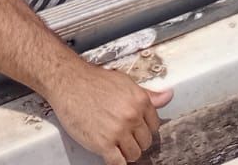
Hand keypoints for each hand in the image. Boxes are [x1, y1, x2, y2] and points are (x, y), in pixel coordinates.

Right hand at [47, 63, 171, 164]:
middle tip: (125, 137)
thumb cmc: (94, 81)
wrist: (69, 82)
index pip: (154, 125)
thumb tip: (168, 96)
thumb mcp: (125, 82)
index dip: (145, 129)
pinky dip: (117, 163)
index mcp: (139, 101)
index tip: (138, 130)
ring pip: (134, 154)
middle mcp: (131, 116)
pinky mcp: (103, 143)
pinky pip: (118, 163)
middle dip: (136, 141)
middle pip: (145, 141)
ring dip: (127, 153)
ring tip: (117, 146)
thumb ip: (147, 94)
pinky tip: (112, 156)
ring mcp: (118, 131)